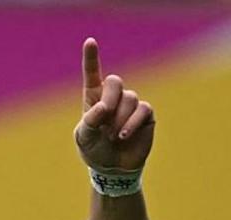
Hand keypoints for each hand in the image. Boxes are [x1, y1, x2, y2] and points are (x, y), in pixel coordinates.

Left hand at [74, 38, 154, 171]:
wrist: (113, 168)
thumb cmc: (95, 150)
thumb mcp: (84, 138)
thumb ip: (89, 121)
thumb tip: (104, 107)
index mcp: (94, 98)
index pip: (92, 74)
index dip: (91, 58)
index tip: (90, 41)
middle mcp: (113, 97)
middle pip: (115, 81)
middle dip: (110, 98)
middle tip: (104, 118)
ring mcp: (130, 104)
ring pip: (129, 98)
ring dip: (119, 119)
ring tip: (113, 136)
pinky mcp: (145, 114)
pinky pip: (142, 109)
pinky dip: (132, 123)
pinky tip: (123, 135)